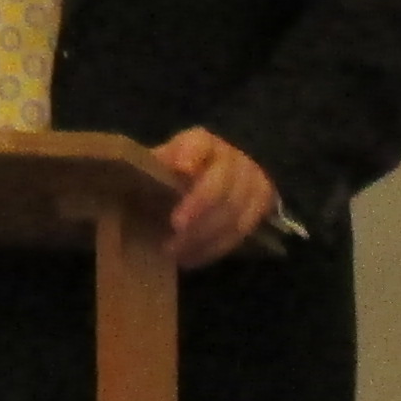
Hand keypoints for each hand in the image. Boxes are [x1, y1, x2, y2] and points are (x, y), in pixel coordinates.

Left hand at [150, 126, 279, 271]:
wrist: (206, 190)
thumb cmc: (171, 180)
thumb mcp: (158, 169)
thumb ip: (153, 172)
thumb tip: (138, 178)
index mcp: (201, 142)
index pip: (199, 143)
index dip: (191, 154)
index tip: (181, 168)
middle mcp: (231, 158)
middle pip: (220, 184)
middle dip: (198, 207)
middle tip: (174, 228)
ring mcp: (252, 181)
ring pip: (233, 212)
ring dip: (203, 236)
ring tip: (174, 251)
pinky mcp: (262, 206)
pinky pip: (242, 231)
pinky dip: (214, 248)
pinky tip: (191, 258)